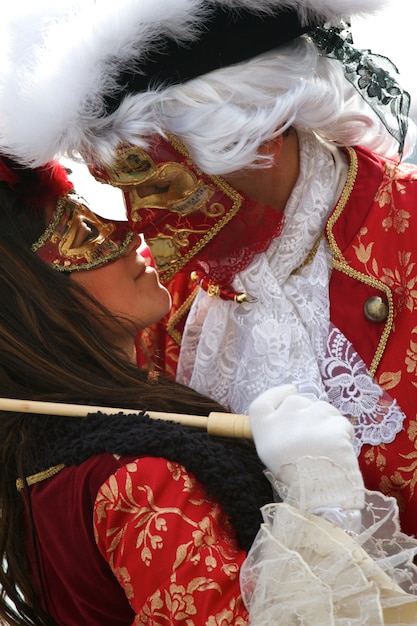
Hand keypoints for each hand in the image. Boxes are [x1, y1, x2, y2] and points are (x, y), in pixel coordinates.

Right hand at [249, 385, 364, 509]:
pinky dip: (342, 433)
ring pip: (322, 408)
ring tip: (327, 449)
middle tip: (313, 437)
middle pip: (296, 402)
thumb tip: (292, 417)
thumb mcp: (272, 455)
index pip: (262, 401)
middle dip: (307, 413)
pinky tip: (339, 452)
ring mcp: (310, 416)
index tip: (289, 390)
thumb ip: (277, 431)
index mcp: (264, 428)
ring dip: (326, 422)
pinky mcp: (334, 422)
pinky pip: (340, 422)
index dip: (277, 393)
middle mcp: (284, 416)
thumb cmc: (294, 481)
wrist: (319, 499)